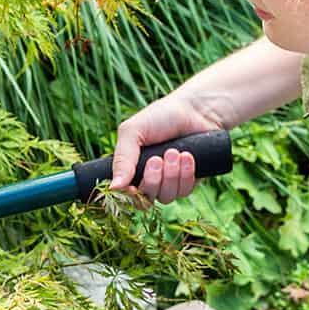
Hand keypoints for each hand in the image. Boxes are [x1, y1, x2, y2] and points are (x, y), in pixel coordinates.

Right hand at [111, 94, 226, 204]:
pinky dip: (186, 175)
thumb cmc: (161, 116)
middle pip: (146, 199)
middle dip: (152, 180)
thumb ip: (122, 159)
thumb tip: (113, 187)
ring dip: (171, 175)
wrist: (196, 110)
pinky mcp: (189, 182)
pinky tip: (187, 156)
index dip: (128, 195)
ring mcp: (169, 182)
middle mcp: (149, 178)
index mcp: (131, 167)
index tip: (132, 187)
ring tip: (175, 152)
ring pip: (166, 196)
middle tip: (157, 158)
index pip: (124, 194)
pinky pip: (184, 191)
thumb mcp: (133, 132)